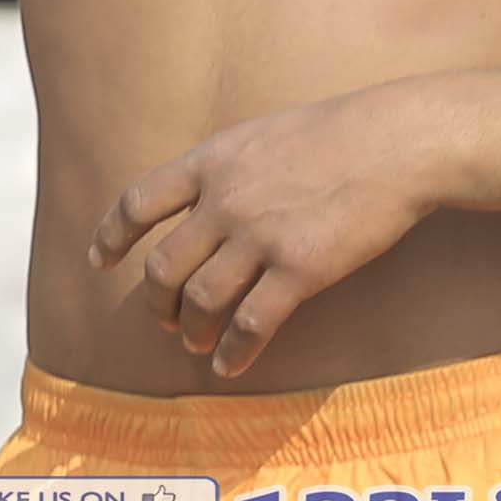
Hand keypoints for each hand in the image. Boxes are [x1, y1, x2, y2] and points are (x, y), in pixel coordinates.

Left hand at [90, 91, 437, 379]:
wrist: (397, 143)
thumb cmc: (338, 134)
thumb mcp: (262, 134)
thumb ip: (225, 167)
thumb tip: (201, 199)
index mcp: (210, 162)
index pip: (138, 203)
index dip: (113, 236)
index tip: (103, 262)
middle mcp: (224, 200)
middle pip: (163, 266)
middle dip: (157, 302)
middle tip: (165, 319)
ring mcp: (259, 236)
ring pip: (201, 300)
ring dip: (192, 330)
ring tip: (195, 344)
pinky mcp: (300, 269)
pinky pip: (251, 323)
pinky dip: (234, 351)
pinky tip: (229, 366)